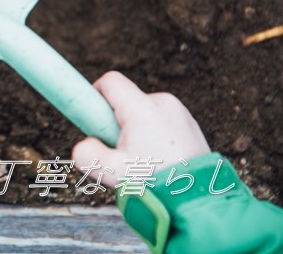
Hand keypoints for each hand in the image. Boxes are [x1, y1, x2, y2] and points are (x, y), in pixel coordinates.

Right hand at [72, 71, 210, 186]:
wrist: (199, 200)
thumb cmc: (157, 185)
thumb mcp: (112, 172)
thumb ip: (87, 154)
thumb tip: (84, 144)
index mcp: (143, 109)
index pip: (110, 82)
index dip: (95, 94)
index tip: (92, 118)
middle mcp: (163, 103)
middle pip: (126, 100)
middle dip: (116, 122)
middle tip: (120, 151)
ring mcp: (179, 112)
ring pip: (143, 112)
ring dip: (136, 130)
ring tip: (143, 161)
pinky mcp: (190, 124)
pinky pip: (161, 121)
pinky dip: (154, 135)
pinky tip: (159, 161)